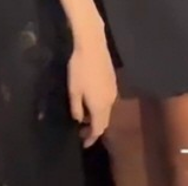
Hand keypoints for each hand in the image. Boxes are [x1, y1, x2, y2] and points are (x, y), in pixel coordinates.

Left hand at [68, 29, 117, 146]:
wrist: (92, 45)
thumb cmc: (80, 69)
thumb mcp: (74, 90)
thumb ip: (77, 108)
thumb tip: (80, 120)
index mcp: (100, 106)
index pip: (98, 129)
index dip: (91, 138)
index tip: (83, 143)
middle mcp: (110, 101)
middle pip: (104, 121)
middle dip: (94, 128)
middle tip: (82, 131)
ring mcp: (113, 90)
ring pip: (107, 110)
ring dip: (97, 116)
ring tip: (85, 116)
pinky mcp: (113, 80)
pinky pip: (108, 100)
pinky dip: (100, 105)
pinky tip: (91, 99)